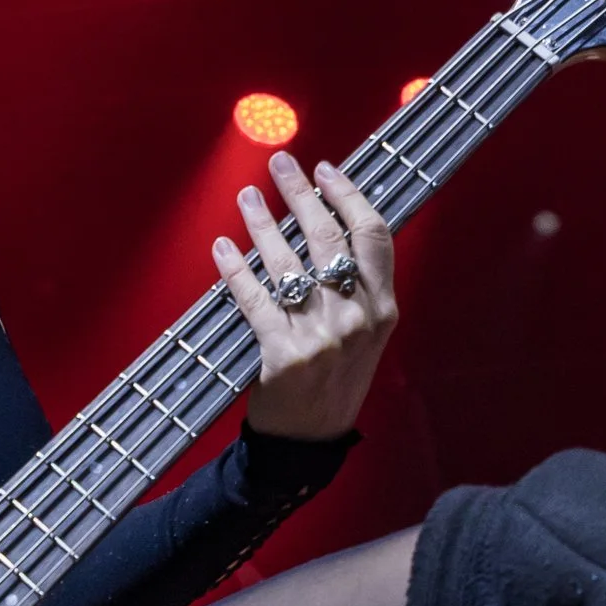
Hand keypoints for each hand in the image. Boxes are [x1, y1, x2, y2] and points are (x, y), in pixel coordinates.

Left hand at [216, 153, 397, 441]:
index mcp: (383, 308)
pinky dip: (235, 270)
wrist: (311, 441)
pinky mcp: (283, 356)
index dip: (348, 195)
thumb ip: (358, 286)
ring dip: (262, 223)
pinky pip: (254, 300)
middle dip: (301, 193)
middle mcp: (357, 318)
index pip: (372, 234)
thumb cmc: (336, 378)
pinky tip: (222, 248)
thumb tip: (329, 221)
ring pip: (287, 263)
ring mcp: (321, 337)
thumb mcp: (366, 333)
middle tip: (280, 164)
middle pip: (327, 237)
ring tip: (247, 198)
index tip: (325, 170)